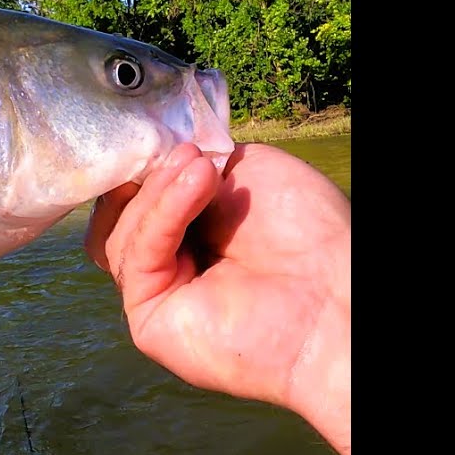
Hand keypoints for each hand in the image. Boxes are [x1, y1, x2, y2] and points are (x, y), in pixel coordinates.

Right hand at [85, 142, 349, 454]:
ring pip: (116, 235)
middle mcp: (166, 263)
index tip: (157, 134)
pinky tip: (197, 184)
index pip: (133, 196)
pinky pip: (136, 258)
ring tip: (199, 167)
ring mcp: (155, 292)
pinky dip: (161, 214)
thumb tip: (147, 158)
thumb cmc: (308, 232)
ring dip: (155, 192)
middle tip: (184, 151)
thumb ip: (189, 164)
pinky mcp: (149, 320)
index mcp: (186, 230)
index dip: (138, 165)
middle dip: (144, 176)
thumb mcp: (244, 169)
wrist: (338, 295)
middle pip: (116, 215)